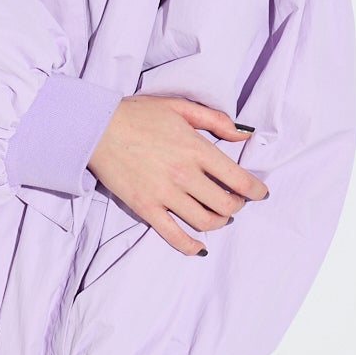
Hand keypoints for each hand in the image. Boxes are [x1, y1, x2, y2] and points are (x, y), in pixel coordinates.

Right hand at [86, 96, 267, 254]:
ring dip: (219, 223)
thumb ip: (216, 120)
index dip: (256, 190)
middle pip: (226, 205)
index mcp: (196, 149)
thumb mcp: (180, 107)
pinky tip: (198, 247)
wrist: (96, 127)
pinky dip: (190, 246)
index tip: (259, 193)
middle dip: (237, 206)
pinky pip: (173, 235)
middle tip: (235, 202)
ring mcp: (164, 194)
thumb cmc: (138, 114)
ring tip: (218, 216)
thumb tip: (244, 136)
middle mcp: (184, 175)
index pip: (239, 179)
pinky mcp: (145, 207)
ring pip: (205, 222)